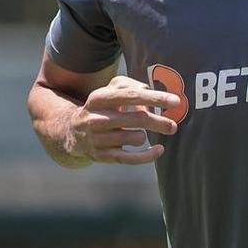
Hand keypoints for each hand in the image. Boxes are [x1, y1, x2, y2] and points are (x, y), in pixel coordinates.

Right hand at [60, 75, 182, 165]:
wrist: (71, 131)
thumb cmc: (102, 107)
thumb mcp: (111, 91)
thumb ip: (134, 89)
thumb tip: (153, 103)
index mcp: (99, 98)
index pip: (132, 96)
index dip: (155, 98)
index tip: (176, 101)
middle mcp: (97, 118)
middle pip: (138, 119)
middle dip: (159, 122)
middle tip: (173, 126)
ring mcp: (98, 139)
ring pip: (136, 138)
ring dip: (145, 135)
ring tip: (141, 133)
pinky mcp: (102, 156)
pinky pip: (131, 158)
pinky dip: (148, 156)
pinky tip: (158, 150)